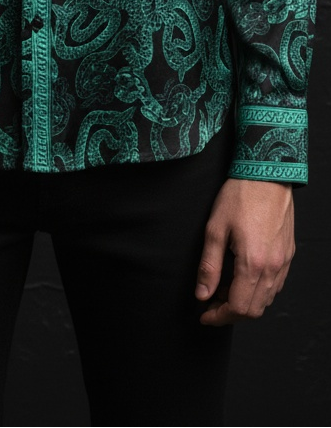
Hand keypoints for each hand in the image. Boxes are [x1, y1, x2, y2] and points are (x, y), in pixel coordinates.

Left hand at [195, 177, 294, 325]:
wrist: (266, 174)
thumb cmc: (239, 197)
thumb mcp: (215, 229)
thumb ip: (209, 266)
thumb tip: (202, 294)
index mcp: (253, 264)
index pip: (238, 308)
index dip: (218, 316)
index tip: (204, 314)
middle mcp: (272, 268)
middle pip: (254, 310)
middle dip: (230, 312)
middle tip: (211, 301)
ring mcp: (283, 262)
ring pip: (266, 300)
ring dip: (245, 302)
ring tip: (225, 286)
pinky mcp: (288, 254)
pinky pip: (275, 285)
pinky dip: (258, 290)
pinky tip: (243, 275)